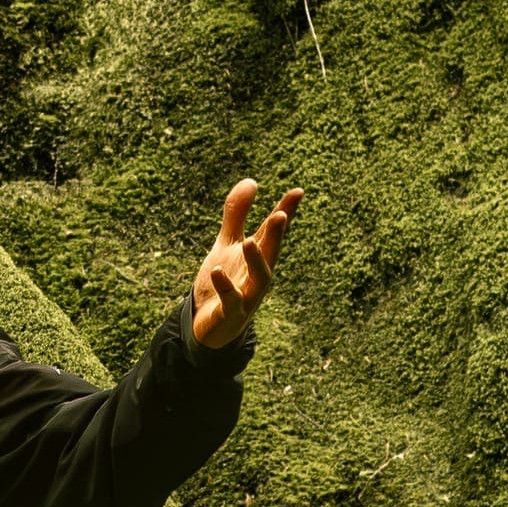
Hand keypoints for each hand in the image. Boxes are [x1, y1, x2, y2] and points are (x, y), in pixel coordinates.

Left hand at [192, 179, 300, 348]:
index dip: (285, 212)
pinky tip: (217, 271)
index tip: (297, 192)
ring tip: (248, 242)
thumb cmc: (224, 282)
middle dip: (277, 235)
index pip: (273, 231)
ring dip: (256, 261)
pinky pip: (231, 301)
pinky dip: (226, 287)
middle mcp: (258, 275)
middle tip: (282, 215)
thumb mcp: (227, 244)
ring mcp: (247, 296)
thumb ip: (237, 215)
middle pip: (272, 253)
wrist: (210, 326)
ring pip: (259, 279)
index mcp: (258, 256)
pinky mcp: (230, 314)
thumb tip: (252, 180)